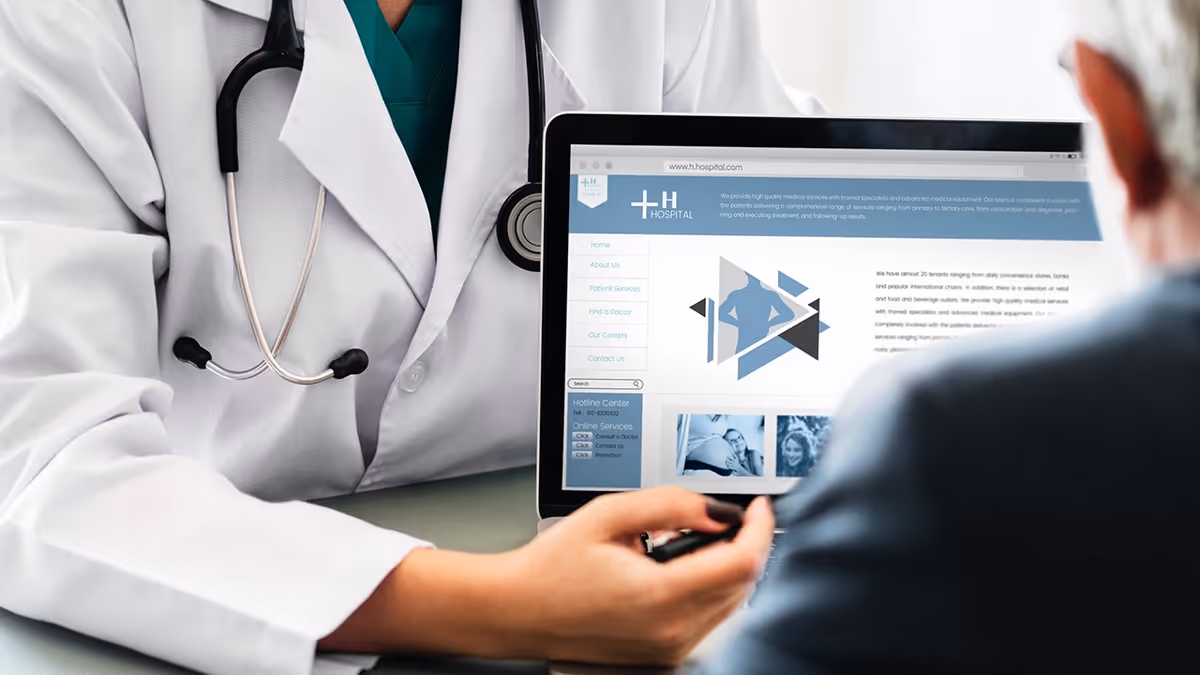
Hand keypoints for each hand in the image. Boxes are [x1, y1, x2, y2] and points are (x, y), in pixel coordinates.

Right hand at [319, 488, 773, 665]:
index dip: (760, 528)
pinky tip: (678, 568)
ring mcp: (669, 649)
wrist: (518, 611)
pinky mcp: (665, 655)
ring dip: (728, 566)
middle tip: (723, 515)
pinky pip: (709, 619)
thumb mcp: (608, 516)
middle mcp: (671, 631)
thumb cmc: (552, 566)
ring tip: (689, 540)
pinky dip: (709, 589)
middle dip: (745, 543)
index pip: (742, 563)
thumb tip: (717, 510)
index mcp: (659, 597)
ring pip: (731, 603)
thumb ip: (669, 505)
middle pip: (743, 583)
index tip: (759, 506)